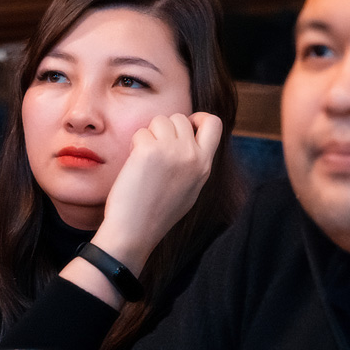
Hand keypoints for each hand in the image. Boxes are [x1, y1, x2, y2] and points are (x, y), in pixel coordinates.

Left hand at [90, 111, 222, 271]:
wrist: (135, 232)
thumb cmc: (157, 214)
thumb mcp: (190, 188)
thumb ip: (193, 162)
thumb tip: (189, 137)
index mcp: (205, 166)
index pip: (215, 123)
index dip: (198, 119)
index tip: (184, 128)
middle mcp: (193, 156)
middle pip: (181, 118)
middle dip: (165, 129)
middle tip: (155, 151)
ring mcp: (172, 152)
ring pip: (160, 120)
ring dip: (149, 136)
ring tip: (144, 161)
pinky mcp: (149, 151)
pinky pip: (141, 132)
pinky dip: (135, 145)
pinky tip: (134, 166)